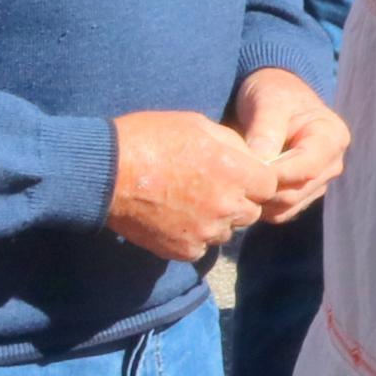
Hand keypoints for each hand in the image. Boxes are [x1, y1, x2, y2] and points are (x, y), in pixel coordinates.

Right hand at [107, 110, 274, 262]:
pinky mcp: (183, 250)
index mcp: (236, 171)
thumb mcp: (197, 125)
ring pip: (227, 231)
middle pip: (251, 212)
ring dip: (216, 220)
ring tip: (188, 201)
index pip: (270, 185)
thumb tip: (250, 155)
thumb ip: (232, 143)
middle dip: (239, 201)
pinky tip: (174, 217)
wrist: (105, 173)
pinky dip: (193, 236)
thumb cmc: (149, 139)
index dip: (256, 179)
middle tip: (212, 187)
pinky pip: (201, 247)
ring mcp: (205, 231)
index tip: (240, 174)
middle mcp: (226, 205)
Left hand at [229, 68, 349, 224]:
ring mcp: (318, 182)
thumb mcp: (269, 101)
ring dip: (259, 199)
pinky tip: (243, 187)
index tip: (245, 169)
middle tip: (231, 178)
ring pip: (287, 206)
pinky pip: (280, 212)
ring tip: (235, 181)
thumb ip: (266, 128)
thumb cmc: (274, 94)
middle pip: (296, 192)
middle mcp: (331, 164)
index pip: (306, 169)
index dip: (275, 174)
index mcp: (332, 138)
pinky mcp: (302, 194)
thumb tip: (261, 159)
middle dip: (263, 188)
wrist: (275, 97)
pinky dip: (260, 205)